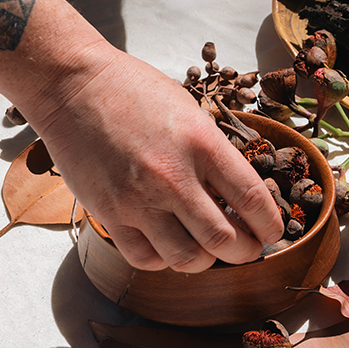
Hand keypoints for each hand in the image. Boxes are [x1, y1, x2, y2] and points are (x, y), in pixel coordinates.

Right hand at [26, 45, 283, 271]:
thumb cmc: (135, 91)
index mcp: (203, 144)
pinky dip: (164, 261)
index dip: (271, 224)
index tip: (274, 232)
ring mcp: (138, 199)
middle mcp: (174, 176)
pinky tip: (170, 246)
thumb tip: (241, 194)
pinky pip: (146, 259)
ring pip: (187, 260)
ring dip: (206, 261)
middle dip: (246, 252)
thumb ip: (215, 153)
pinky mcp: (109, 213)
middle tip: (247, 248)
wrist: (74, 86)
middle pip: (225, 240)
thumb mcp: (191, 111)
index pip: (253, 199)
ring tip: (209, 251)